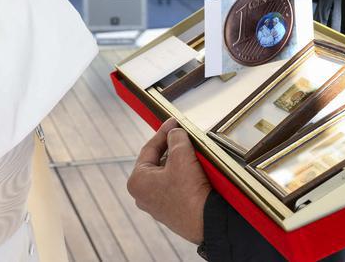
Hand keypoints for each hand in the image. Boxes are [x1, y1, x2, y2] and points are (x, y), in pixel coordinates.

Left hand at [127, 118, 210, 244]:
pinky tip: (195, 170)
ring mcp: (156, 206)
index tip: (174, 122)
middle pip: (157, 161)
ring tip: (192, 151)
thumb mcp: (182, 156)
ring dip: (179, 162)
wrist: (208, 222)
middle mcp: (142, 195)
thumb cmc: (189, 192)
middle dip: (172, 148)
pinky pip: (175, 187)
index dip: (163, 132)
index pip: (149, 148)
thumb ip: (175, 138)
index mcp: (136, 181)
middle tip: (184, 135)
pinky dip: (184, 176)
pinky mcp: (171, 212)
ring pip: (167, 174)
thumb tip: (174, 132)